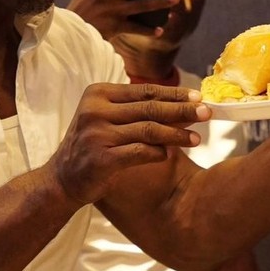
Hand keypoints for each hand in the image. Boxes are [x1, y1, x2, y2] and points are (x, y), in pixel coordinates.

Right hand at [49, 82, 209, 203]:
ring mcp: (97, 134)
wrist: (62, 180)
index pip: (144, 90)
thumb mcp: (105, 119)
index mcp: (98, 94)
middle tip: (207, 113)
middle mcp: (96, 110)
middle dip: (182, 110)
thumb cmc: (90, 147)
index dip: (174, 94)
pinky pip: (140, 152)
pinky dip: (159, 153)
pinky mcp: (102, 158)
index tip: (198, 97)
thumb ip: (134, 111)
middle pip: (150, 107)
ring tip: (197, 138)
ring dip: (177, 134)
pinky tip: (171, 154)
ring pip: (149, 129)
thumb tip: (180, 107)